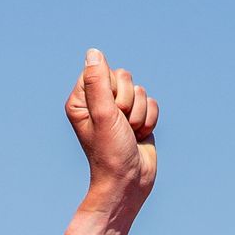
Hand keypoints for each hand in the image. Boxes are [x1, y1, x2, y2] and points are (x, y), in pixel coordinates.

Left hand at [65, 49, 158, 211]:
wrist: (129, 182)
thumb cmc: (110, 152)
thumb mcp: (103, 114)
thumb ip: (98, 81)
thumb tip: (93, 52)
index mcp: (82, 100)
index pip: (102, 70)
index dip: (111, 89)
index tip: (108, 112)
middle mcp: (99, 102)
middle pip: (123, 76)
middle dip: (127, 102)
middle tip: (120, 125)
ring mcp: (118, 110)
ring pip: (140, 90)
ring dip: (139, 114)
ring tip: (130, 134)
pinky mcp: (137, 117)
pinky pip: (152, 102)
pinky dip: (150, 120)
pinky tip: (140, 136)